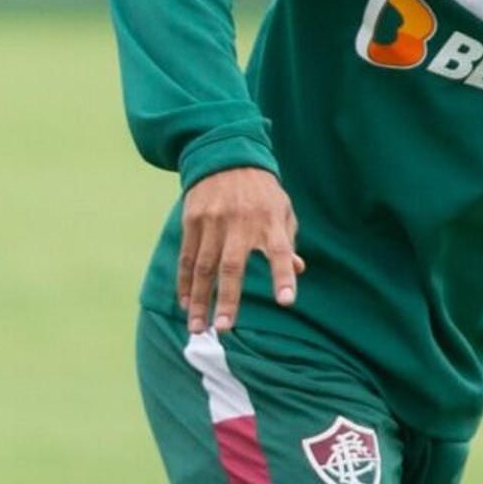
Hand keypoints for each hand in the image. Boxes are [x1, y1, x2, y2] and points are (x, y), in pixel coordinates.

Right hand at [175, 165, 298, 333]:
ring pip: (203, 267)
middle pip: (232, 266)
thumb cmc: (260, 190)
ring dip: (199, 299)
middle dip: (228, 299)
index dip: (282, 277)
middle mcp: (240, 223)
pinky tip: (184, 302)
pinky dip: (184, 282)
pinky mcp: (192, 220)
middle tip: (224, 328)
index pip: (280, 253)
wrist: (225, 155)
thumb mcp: (282, 209)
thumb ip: (288, 240)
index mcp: (269, 221)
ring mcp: (213, 222)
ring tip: (197, 326)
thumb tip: (297, 269)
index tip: (286, 302)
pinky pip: (187, 257)